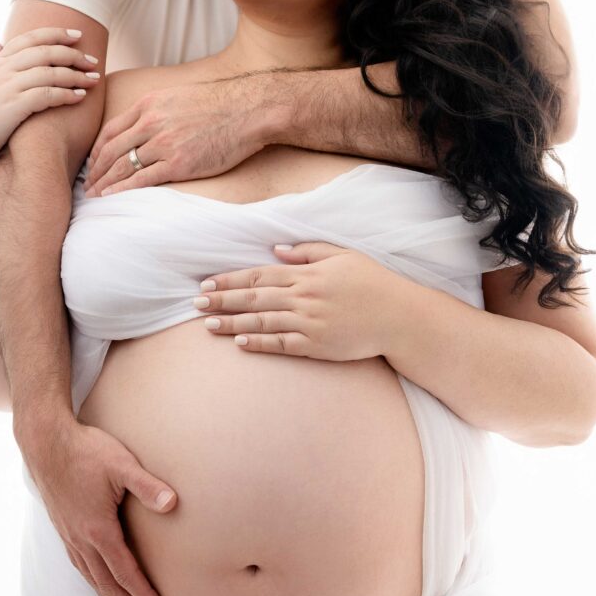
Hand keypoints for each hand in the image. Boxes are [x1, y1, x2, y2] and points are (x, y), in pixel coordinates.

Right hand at [0, 28, 100, 161]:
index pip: (28, 38)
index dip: (55, 34)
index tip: (77, 35)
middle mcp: (1, 72)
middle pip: (44, 52)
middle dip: (72, 54)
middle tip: (93, 60)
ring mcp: (6, 88)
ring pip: (49, 72)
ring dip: (75, 74)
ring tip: (94, 79)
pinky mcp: (12, 108)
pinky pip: (46, 95)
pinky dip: (66, 93)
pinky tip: (80, 97)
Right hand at [19, 416, 177, 595]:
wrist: (46, 442)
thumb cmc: (86, 451)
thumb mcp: (122, 464)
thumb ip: (148, 486)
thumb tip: (174, 503)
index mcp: (98, 530)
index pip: (125, 572)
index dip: (143, 594)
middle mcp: (81, 539)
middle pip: (106, 584)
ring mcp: (68, 535)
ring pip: (91, 577)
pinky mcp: (62, 527)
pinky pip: (79, 564)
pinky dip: (93, 580)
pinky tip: (98, 580)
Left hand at [82, 74, 267, 196]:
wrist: (248, 110)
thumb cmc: (220, 105)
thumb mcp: (179, 96)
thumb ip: (158, 109)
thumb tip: (147, 124)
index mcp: (149, 104)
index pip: (111, 130)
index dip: (97, 150)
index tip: (92, 164)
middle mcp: (151, 123)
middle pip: (111, 150)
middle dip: (95, 171)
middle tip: (86, 185)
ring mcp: (163, 143)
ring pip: (122, 166)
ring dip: (104, 183)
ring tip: (93, 196)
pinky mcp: (178, 163)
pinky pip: (142, 179)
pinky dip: (122, 189)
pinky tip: (110, 197)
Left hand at [193, 241, 413, 360]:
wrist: (400, 317)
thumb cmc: (373, 283)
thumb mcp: (343, 256)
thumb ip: (309, 251)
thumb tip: (277, 250)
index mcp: (307, 274)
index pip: (259, 274)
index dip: (230, 279)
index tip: (208, 283)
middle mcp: (304, 297)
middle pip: (254, 298)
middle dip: (222, 300)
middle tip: (196, 302)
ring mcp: (309, 323)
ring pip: (262, 322)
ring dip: (233, 323)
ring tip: (208, 324)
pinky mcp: (317, 346)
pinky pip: (281, 344)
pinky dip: (259, 343)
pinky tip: (239, 343)